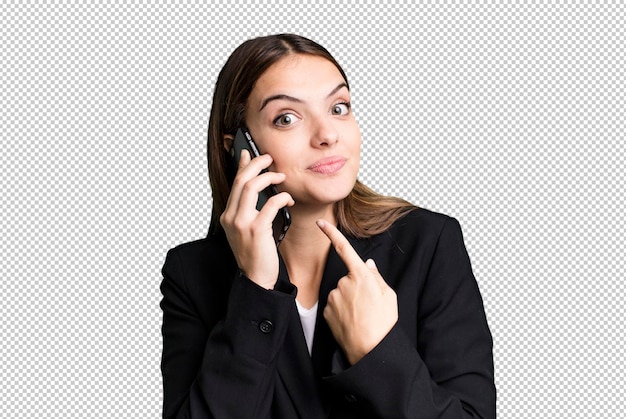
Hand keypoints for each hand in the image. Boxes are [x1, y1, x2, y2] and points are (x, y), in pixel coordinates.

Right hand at [220, 150, 293, 288]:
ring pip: (252, 187)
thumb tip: (257, 189)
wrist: (256, 279)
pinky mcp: (256, 230)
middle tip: (269, 158)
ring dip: (269, 177)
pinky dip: (281, 197)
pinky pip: (270, 204)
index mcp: (228, 216)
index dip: (242, 165)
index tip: (249, 153)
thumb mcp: (247, 229)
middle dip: (257, 164)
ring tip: (281, 177)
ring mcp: (241, 223)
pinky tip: (288, 199)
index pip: (234, 183)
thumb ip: (249, 209)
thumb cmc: (255, 254)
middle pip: (241, 180)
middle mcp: (231, 217)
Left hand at [316, 219, 397, 364]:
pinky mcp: (326, 310)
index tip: (320, 222)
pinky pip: (334, 305)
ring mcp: (333, 296)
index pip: (343, 248)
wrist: (370, 349)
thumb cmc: (383, 323)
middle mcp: (344, 283)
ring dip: (349, 300)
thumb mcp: (389, 295)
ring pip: (341, 292)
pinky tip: (351, 321)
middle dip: (356, 287)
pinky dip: (341, 311)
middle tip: (369, 305)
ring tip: (362, 316)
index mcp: (361, 275)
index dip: (331, 233)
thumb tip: (368, 265)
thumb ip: (376, 277)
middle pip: (349, 278)